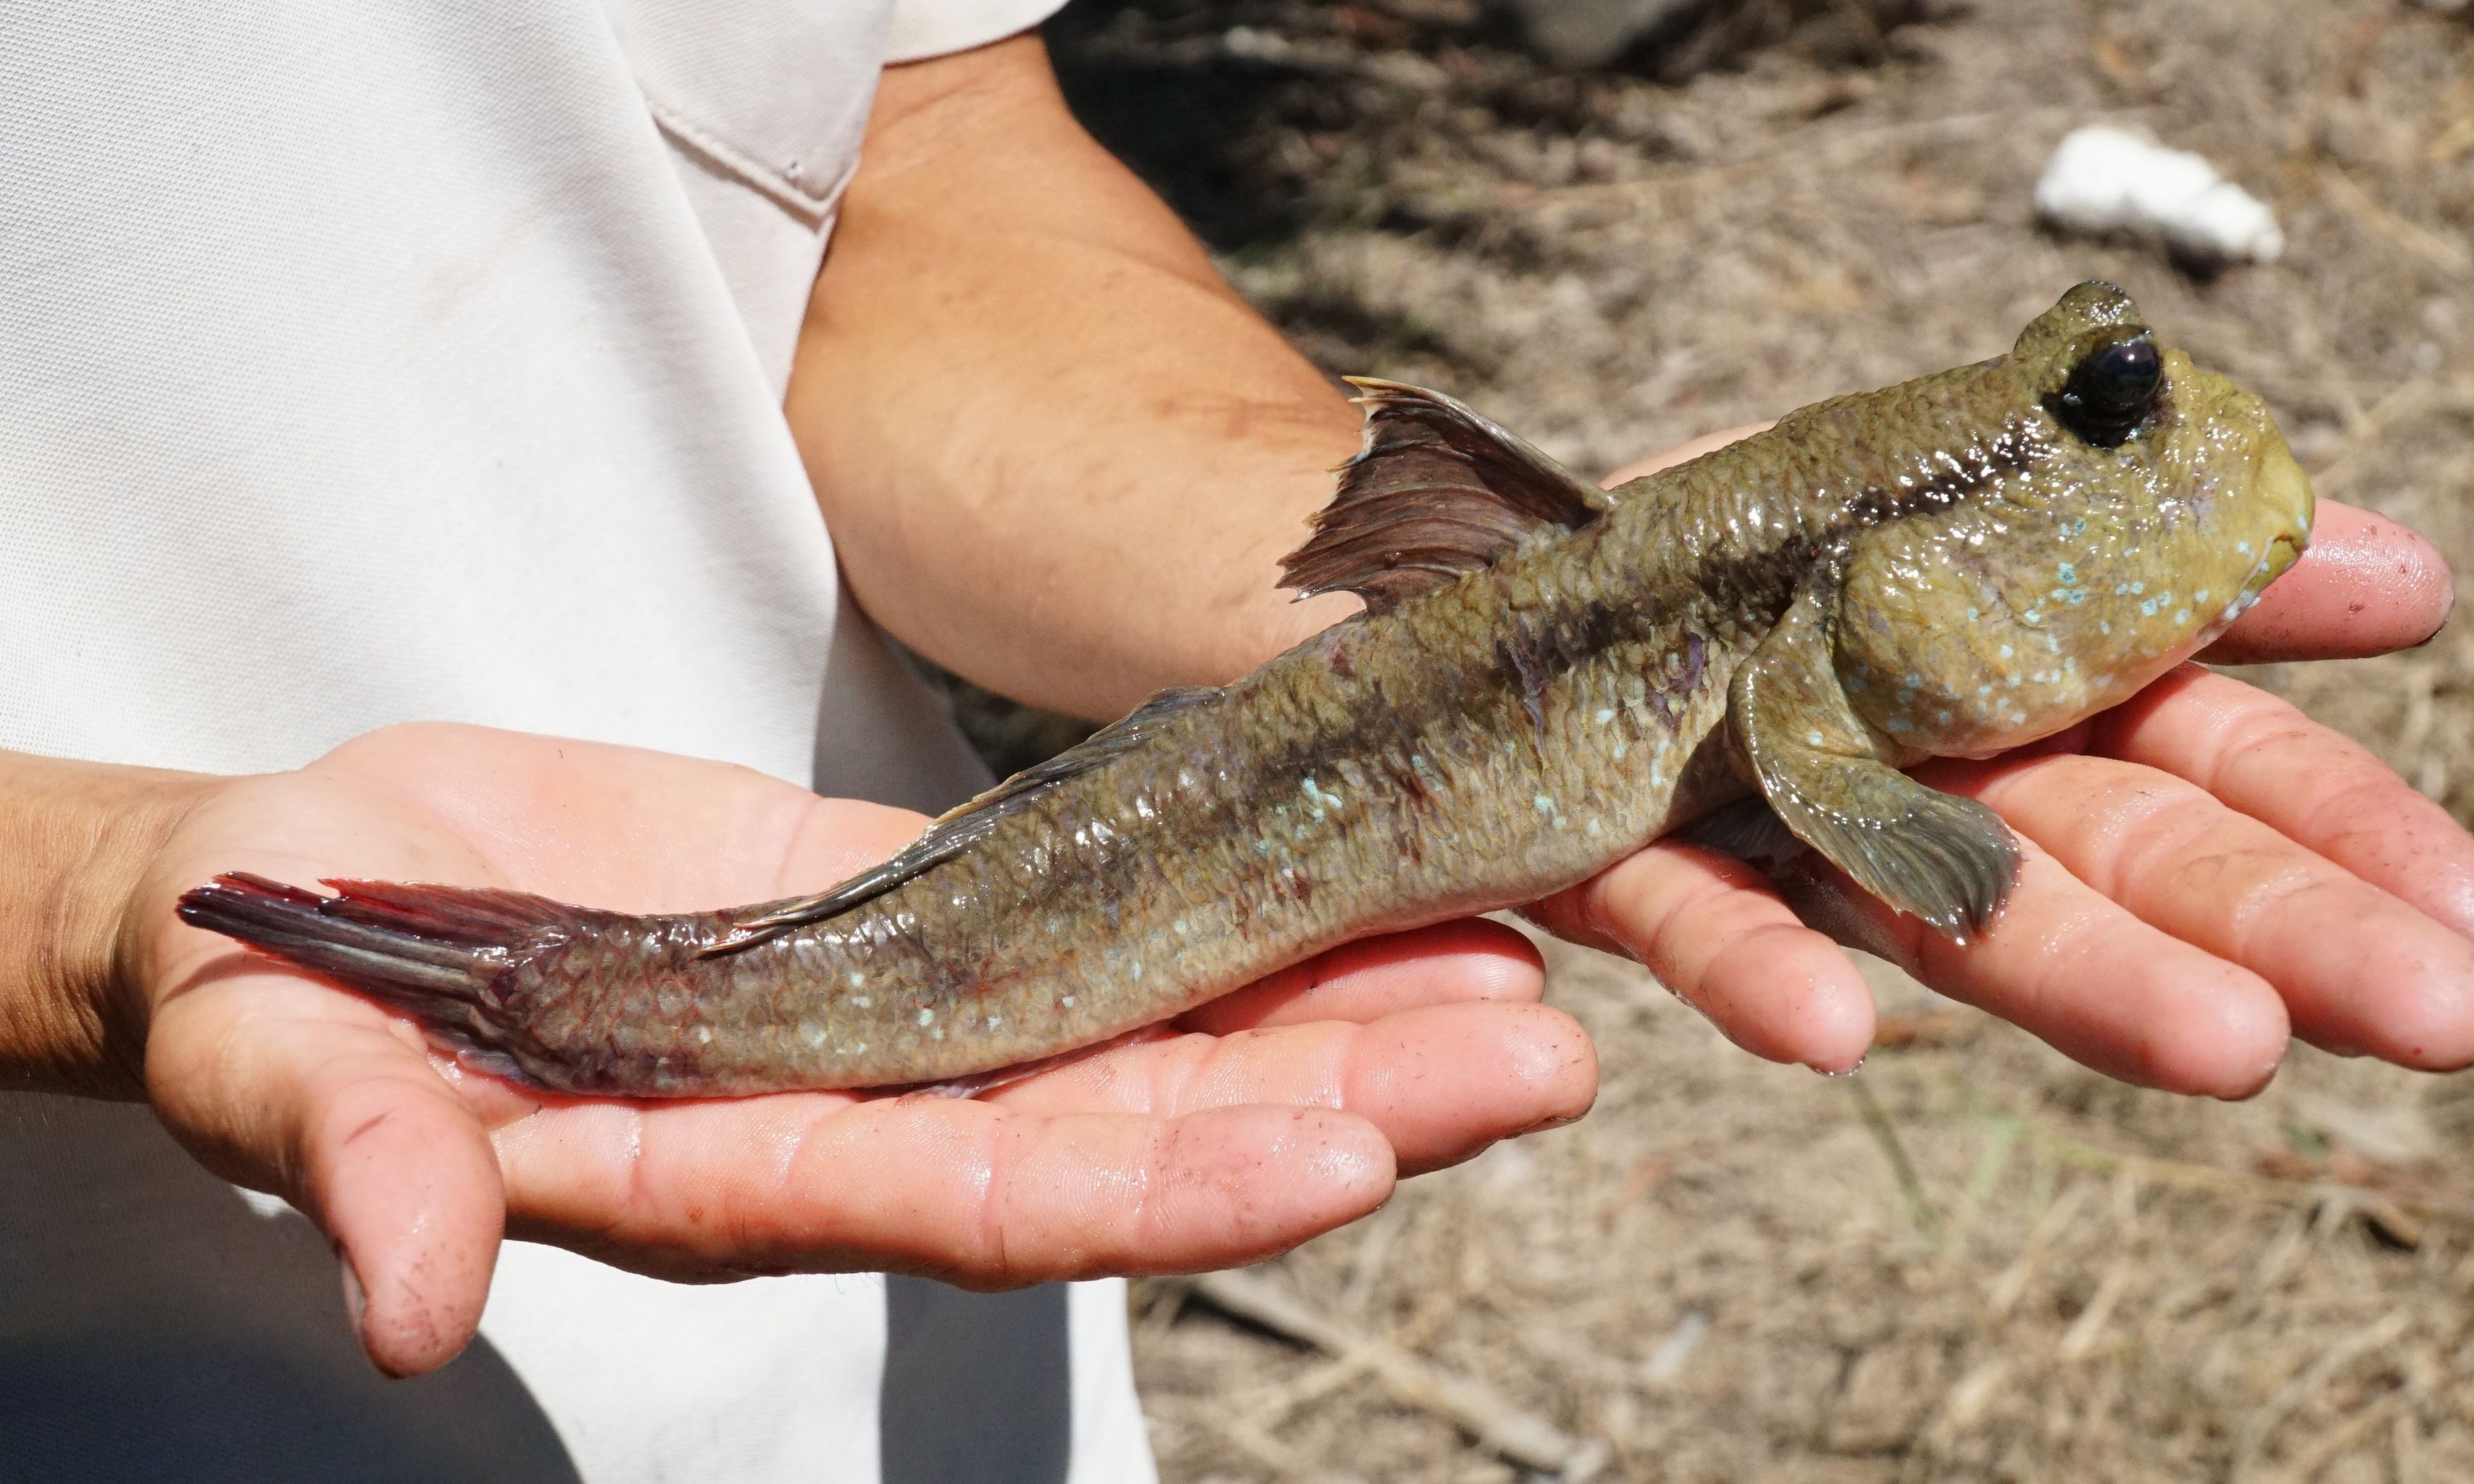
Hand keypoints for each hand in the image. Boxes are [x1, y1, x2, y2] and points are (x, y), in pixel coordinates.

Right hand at [129, 725, 1595, 1375]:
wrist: (324, 899)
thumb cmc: (299, 1001)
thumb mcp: (301, 1083)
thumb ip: (370, 1176)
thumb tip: (409, 1304)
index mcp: (745, 1178)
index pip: (987, 1204)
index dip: (1168, 1186)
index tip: (1348, 1152)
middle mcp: (864, 1120)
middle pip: (1136, 1130)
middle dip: (1337, 1099)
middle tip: (1539, 1049)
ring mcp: (908, 1021)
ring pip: (1157, 1033)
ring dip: (1339, 1011)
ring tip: (1520, 969)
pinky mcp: (911, 908)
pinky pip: (1105, 918)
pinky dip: (1237, 911)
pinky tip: (1374, 877)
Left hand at [1525, 433, 2473, 1095]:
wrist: (1509, 562)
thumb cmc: (1758, 536)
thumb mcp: (1983, 487)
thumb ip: (2172, 548)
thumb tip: (2415, 572)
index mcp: (2015, 697)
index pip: (2208, 765)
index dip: (2339, 832)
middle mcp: (1918, 786)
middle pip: (2112, 857)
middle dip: (2271, 928)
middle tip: (2446, 1020)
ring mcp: (1779, 832)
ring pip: (1942, 916)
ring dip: (2081, 975)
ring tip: (2226, 1048)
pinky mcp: (1624, 854)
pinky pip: (1695, 917)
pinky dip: (1762, 973)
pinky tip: (1833, 1034)